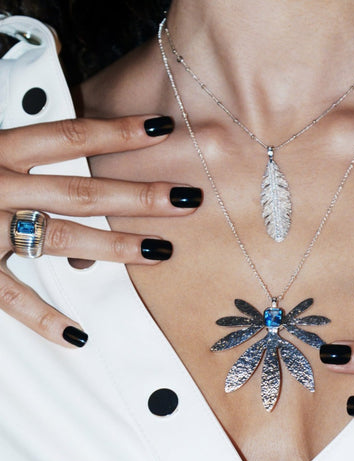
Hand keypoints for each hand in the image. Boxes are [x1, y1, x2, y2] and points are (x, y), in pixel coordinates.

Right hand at [0, 115, 201, 347]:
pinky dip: (41, 318)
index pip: (67, 136)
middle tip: (186, 199)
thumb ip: (18, 137)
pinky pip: (8, 298)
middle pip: (80, 190)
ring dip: (115, 246)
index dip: (118, 132)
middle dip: (138, 196)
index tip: (163, 128)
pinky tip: (78, 335)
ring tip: (160, 252)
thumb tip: (58, 82)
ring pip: (59, 238)